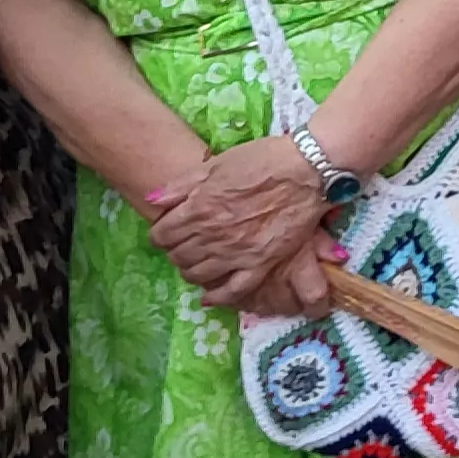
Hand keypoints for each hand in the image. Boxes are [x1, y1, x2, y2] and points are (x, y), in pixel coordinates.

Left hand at [145, 135, 339, 314]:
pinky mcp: (260, 264)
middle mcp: (211, 236)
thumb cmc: (262, 160)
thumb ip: (181, 185)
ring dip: (190, 270)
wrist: (306, 170)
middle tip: (182, 244)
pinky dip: (217, 296)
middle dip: (174, 250)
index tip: (167, 230)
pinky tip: (210, 296)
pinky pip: (233, 290)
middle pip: (177, 255)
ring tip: (195, 263)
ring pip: (198, 274)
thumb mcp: (216, 164)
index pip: (161, 234)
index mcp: (198, 209)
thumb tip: (152, 201)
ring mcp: (236, 254)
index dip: (160, 233)